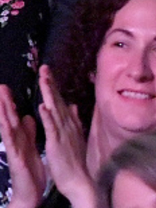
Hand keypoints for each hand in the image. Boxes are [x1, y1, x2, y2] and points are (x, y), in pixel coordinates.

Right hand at [0, 86, 44, 207]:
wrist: (30, 193)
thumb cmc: (29, 171)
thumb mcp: (29, 147)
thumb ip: (28, 132)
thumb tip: (27, 117)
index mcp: (21, 138)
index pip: (15, 117)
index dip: (11, 103)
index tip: (7, 87)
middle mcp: (15, 143)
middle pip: (9, 120)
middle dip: (5, 103)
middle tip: (1, 86)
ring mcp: (15, 151)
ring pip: (9, 130)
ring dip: (5, 115)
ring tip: (2, 101)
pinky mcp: (18, 160)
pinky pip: (16, 146)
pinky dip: (15, 134)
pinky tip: (15, 123)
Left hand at [38, 66, 93, 207]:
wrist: (80, 179)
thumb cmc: (75, 161)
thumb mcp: (76, 136)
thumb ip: (74, 120)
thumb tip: (73, 106)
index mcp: (69, 123)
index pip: (59, 101)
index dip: (53, 86)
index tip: (48, 73)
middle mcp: (67, 124)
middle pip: (57, 100)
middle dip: (50, 84)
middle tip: (45, 68)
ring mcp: (63, 133)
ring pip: (54, 109)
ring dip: (49, 94)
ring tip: (43, 79)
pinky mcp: (57, 143)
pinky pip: (52, 128)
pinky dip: (48, 117)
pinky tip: (43, 107)